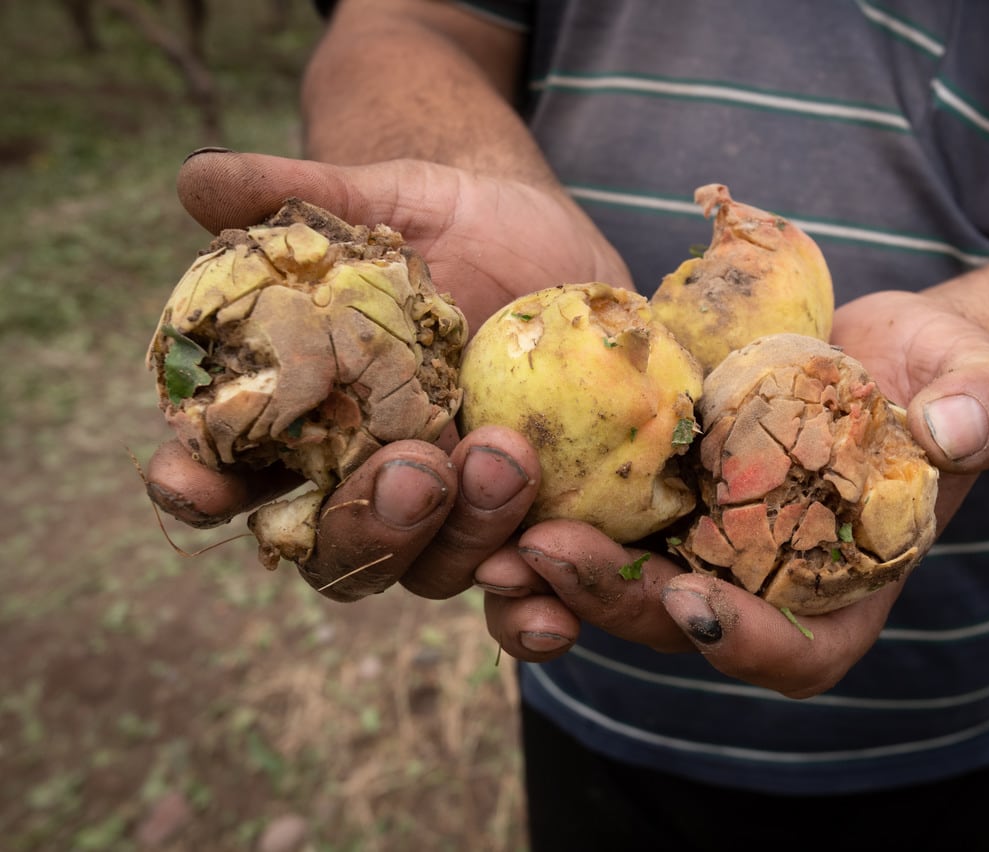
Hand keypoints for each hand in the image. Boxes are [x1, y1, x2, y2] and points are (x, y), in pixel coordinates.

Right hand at [146, 149, 623, 598]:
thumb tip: (200, 176)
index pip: (225, 472)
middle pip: (338, 548)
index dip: (198, 484)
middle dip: (370, 521)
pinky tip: (556, 595)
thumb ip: (298, 194)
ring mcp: (451, 510)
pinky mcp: (528, 517)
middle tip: (417, 468)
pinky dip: (531, 600)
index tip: (195, 479)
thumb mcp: (383, 198)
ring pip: (433, 568)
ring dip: (463, 537)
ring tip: (507, 463)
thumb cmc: (448, 223)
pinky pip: (521, 581)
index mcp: (303, 421)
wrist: (555, 242)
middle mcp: (367, 481)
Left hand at [481, 290, 988, 696]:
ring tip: (496, 533)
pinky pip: (606, 514)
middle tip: (547, 554)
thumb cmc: (947, 378)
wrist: (886, 349)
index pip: (803, 650)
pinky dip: (554, 506)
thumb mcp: (982, 383)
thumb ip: (988, 406)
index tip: (696, 604)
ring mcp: (709, 542)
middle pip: (686, 623)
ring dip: (558, 567)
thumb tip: (957, 425)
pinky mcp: (666, 492)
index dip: (749, 643)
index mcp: (847, 591)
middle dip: (616, 602)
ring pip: (625, 579)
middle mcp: (766, 584)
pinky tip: (503, 473)